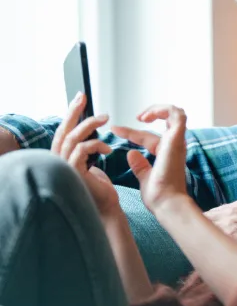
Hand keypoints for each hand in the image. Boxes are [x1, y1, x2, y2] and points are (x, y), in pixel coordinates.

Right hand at [51, 93, 117, 216]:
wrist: (107, 208)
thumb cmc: (100, 189)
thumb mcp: (91, 164)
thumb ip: (85, 151)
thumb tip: (88, 137)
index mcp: (63, 157)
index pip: (64, 131)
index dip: (70, 113)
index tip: (80, 98)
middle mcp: (59, 161)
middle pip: (63, 130)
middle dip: (73, 111)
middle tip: (84, 97)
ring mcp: (64, 167)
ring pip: (72, 137)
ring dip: (89, 125)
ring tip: (105, 119)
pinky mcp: (73, 172)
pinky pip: (81, 150)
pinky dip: (95, 144)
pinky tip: (107, 148)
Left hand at [112, 104, 188, 213]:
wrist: (166, 202)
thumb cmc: (159, 196)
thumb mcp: (144, 177)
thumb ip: (139, 165)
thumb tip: (131, 154)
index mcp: (168, 154)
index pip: (149, 137)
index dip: (131, 133)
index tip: (114, 130)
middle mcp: (175, 146)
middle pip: (166, 121)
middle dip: (152, 113)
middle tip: (137, 117)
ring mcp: (177, 141)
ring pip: (176, 113)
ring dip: (159, 109)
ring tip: (143, 115)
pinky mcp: (176, 139)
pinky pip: (176, 115)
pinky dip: (162, 110)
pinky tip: (146, 117)